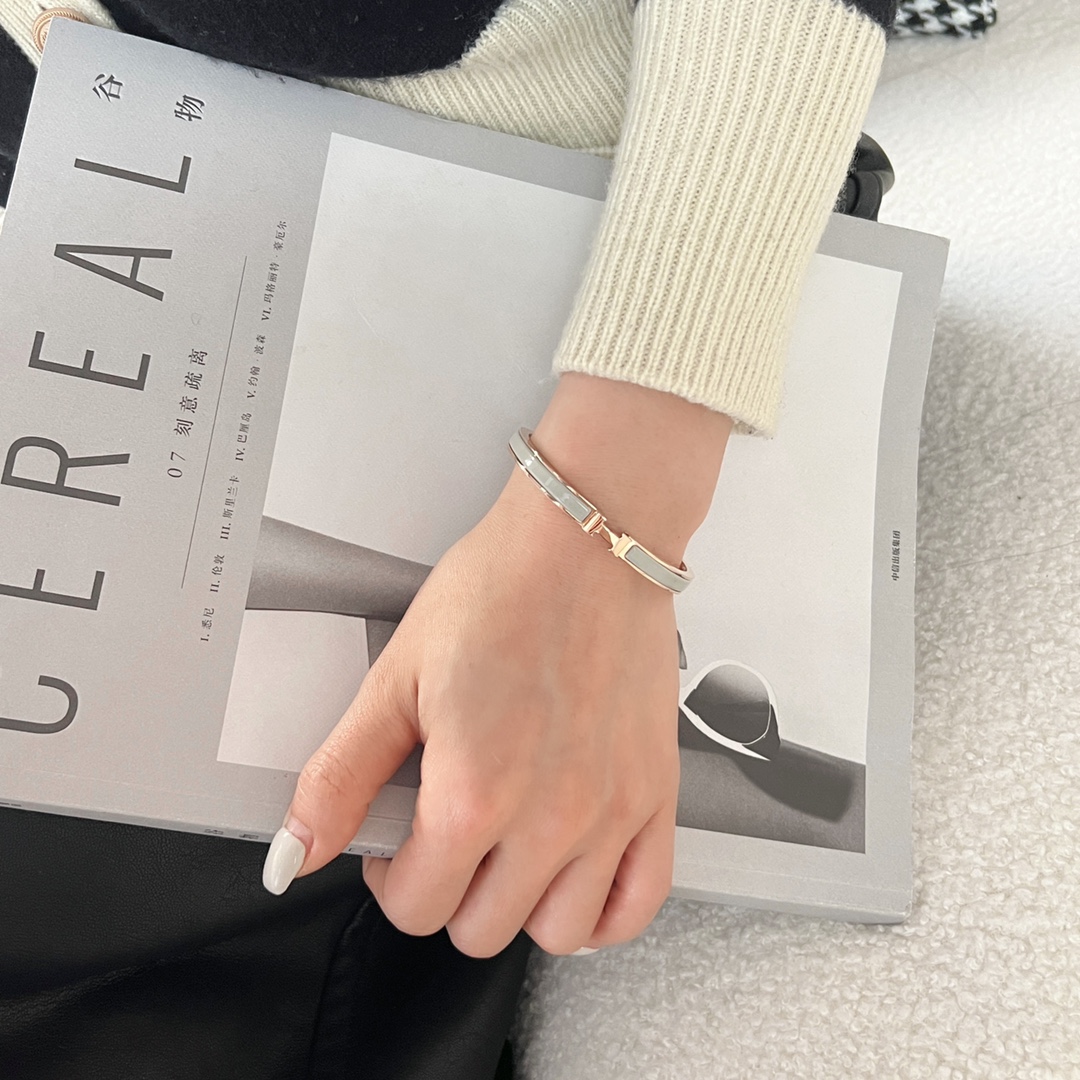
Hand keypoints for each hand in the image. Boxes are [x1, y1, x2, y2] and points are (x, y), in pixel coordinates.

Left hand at [262, 375, 731, 956]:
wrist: (587, 541)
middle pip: (479, 929)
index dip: (390, 876)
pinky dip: (604, 912)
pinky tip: (575, 875)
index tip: (398, 836)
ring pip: (557, 933)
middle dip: (447, 891)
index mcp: (472, 793)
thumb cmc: (500, 590)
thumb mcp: (396, 677)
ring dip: (520, 906)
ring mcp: (611, 813)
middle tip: (447, 833)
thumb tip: (293, 855)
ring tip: (509, 850)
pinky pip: (638, 904)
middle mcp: (548, 818)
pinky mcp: (656, 793)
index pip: (414, 907)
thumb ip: (339, 777)